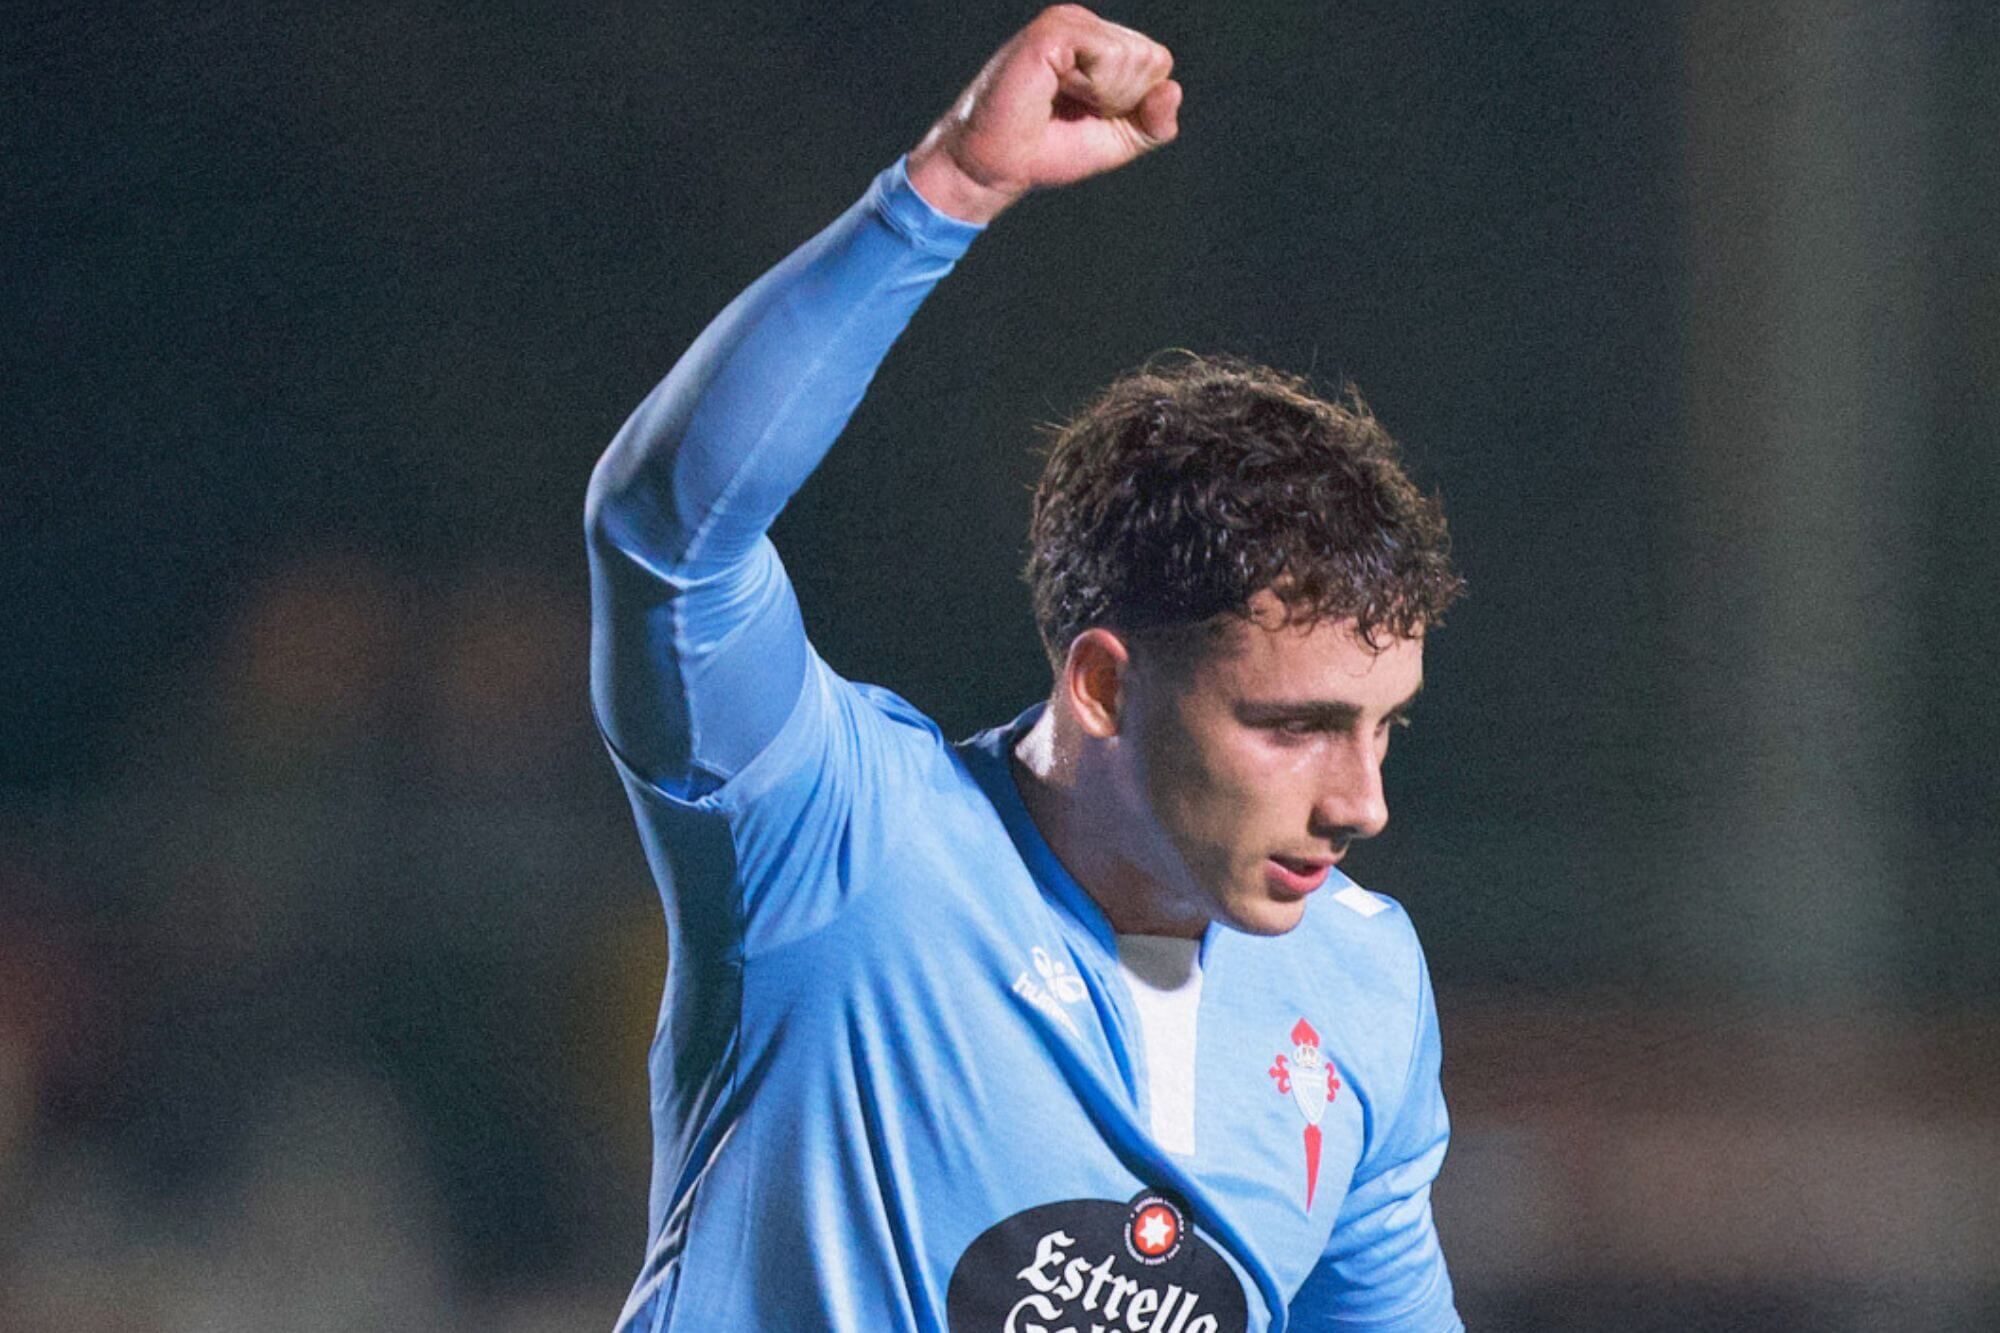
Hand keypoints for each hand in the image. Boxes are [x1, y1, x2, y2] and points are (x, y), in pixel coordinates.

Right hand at [907, 5, 1179, 223]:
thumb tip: (1174, 90)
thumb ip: (1154, 122)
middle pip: (1152, 60)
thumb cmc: (1047, 150)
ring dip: (1104, 95)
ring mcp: (1068, 22)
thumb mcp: (1117, 141)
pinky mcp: (1053, 30)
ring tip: (1059, 99)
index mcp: (1100, 42)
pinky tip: (1055, 89)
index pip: (1158, 65)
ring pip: (1134, 58)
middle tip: (1071, 109)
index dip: (1134, 104)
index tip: (1088, 114)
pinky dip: (1091, 86)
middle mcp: (1086, 24)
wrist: (996, 166)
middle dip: (1121, 100)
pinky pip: (1109, 56)